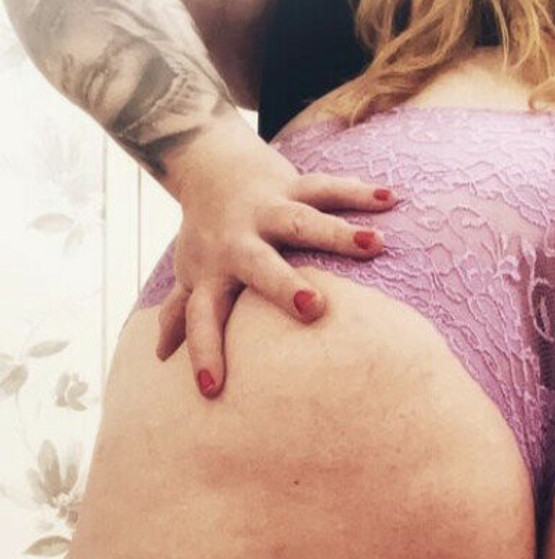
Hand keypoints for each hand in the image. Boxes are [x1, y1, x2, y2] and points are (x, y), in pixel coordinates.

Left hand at [157, 120, 396, 397]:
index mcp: (212, 272)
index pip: (203, 318)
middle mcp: (238, 241)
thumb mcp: (192, 273)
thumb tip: (160, 356)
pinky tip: (390, 199)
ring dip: (339, 232)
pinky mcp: (290, 185)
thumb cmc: (208, 236)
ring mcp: (266, 211)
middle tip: (313, 308)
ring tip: (377, 244)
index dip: (204, 352)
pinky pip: (326, 187)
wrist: (211, 168)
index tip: (211, 390)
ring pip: (302, 220)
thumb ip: (180, 312)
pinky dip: (358, 192)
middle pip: (258, 264)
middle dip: (284, 285)